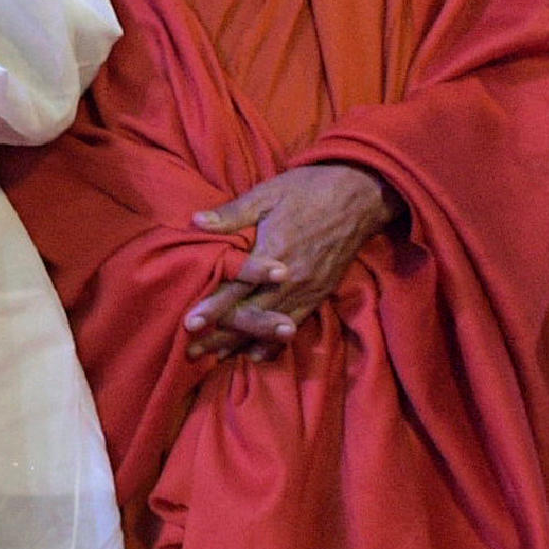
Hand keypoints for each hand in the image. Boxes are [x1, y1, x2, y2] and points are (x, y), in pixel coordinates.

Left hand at [182, 164, 398, 362]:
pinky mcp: (321, 292)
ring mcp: (308, 288)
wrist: (359, 195)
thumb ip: (231, 214)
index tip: (189, 324)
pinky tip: (258, 353)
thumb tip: (195, 221)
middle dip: (221, 335)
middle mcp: (291, 279)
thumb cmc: (307, 191)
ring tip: (217, 358)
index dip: (212, 307)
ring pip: (271, 324)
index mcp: (273, 254)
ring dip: (243, 342)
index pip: (237, 288)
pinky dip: (275, 340)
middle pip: (251, 314)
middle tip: (192, 352)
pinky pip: (295, 322)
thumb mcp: (266, 195)